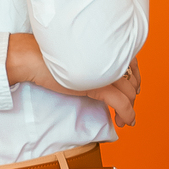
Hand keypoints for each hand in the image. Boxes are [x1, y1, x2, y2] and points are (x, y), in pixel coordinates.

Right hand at [6, 33, 140, 126]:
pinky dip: (127, 114)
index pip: (132, 61)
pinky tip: (126, 122)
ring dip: (130, 108)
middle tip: (129, 105)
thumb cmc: (47, 56)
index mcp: (103, 46)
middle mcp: (107, 57)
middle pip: (132, 79)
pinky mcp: (97, 86)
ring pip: (129, 93)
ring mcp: (103, 72)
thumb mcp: (73, 55)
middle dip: (133, 95)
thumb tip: (97, 71)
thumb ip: (89, 60)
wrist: (32, 58)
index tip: (134, 86)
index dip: (136, 76)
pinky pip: (120, 103)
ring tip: (125, 119)